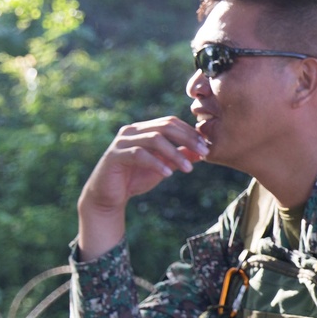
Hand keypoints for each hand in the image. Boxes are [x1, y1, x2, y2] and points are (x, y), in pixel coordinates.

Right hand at [76, 117, 208, 261]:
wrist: (109, 195)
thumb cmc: (136, 178)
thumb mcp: (163, 166)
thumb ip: (179, 156)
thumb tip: (202, 151)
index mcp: (144, 129)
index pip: (171, 122)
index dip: (190, 133)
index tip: (207, 146)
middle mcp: (132, 131)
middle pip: (164, 126)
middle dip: (187, 139)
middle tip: (204, 153)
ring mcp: (122, 142)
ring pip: (153, 139)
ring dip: (174, 153)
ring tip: (188, 168)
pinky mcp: (115, 156)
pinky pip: (139, 155)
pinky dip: (156, 163)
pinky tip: (168, 173)